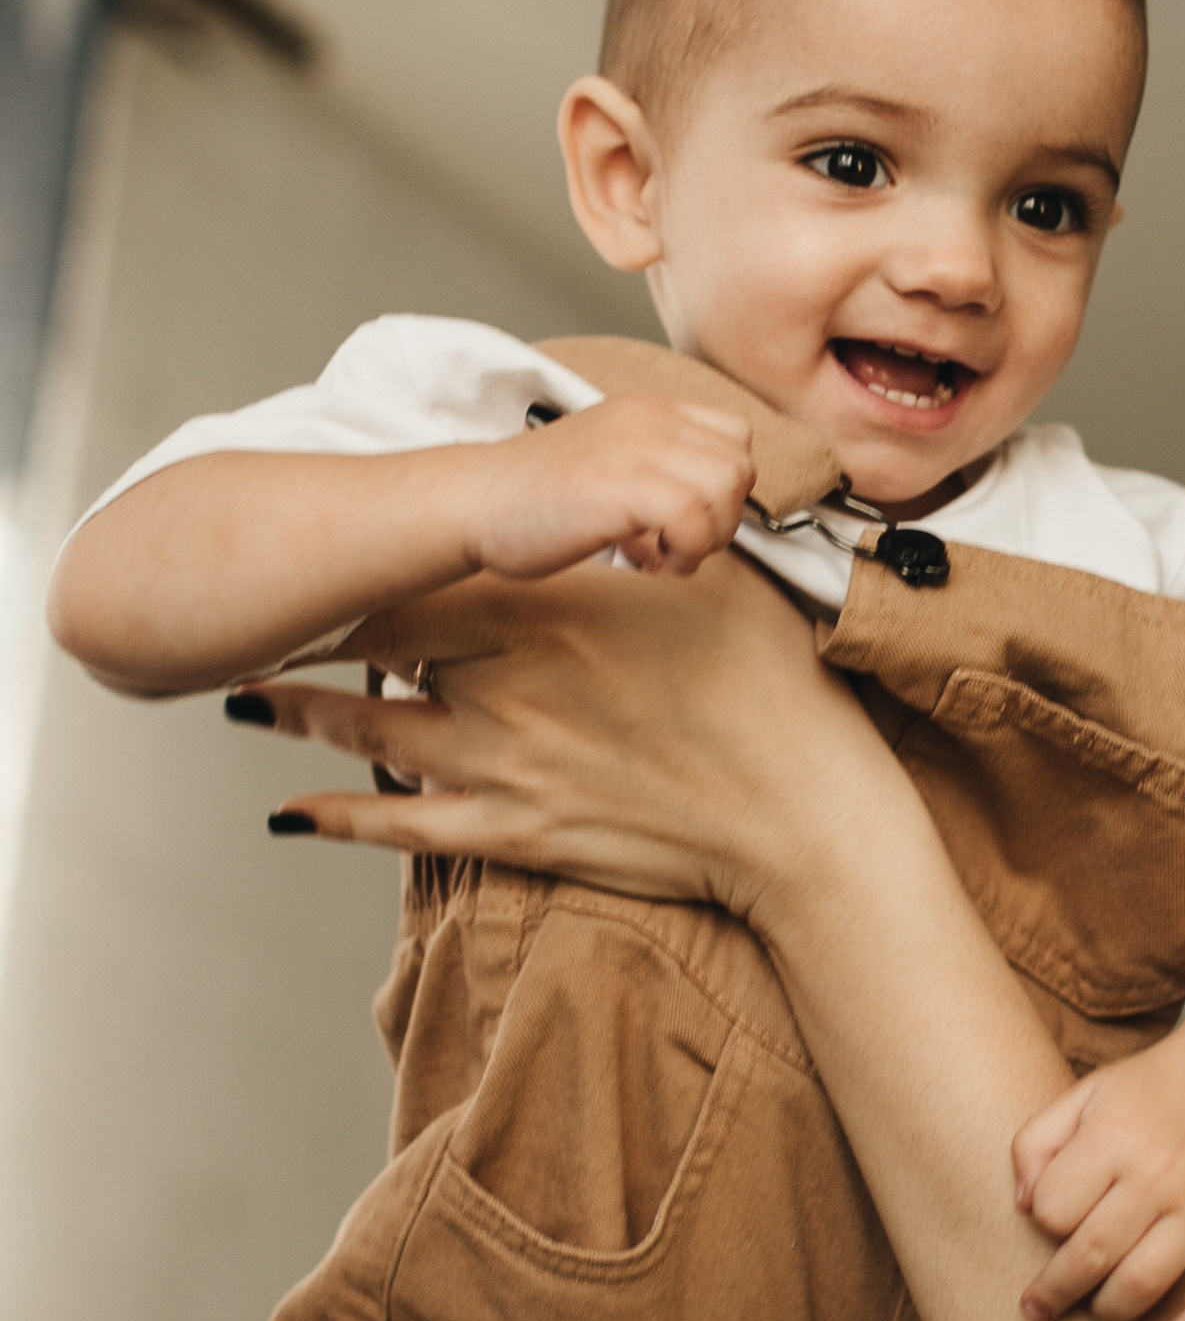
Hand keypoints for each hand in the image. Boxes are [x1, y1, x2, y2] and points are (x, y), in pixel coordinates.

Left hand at [229, 548, 888, 927]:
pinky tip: (288, 812)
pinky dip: (334, 818)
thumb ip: (650, 536)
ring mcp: (502, 765)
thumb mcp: (712, 584)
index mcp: (547, 609)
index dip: (355, 561)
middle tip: (254, 612)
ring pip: (365, 733)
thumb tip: (638, 485)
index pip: (420, 572)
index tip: (318, 546)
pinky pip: (398, 829)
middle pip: (372, 645)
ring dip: (296, 716)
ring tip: (245, 698)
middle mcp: (505, 683)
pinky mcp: (515, 835)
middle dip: (308, 627)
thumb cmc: (773, 693)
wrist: (801, 817)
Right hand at [467, 397, 753, 581]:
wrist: (474, 501)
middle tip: (680, 543)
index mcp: (648, 411)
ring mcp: (637, 449)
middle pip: (740, 464)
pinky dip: (685, 551)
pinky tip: (649, 562)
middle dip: (723, 517)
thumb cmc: (533, 497)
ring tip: (665, 554)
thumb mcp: (609, 465)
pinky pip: (694, 516)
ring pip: (727, 487)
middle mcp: (649, 421)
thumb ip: (656, 479)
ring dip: (707, 536)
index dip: (726, 486)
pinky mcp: (623, 486)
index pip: (734, 434)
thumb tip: (702, 526)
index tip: (692, 518)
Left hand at [1011, 1014, 1184, 1320]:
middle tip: (1038, 1309)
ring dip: (1110, 1311)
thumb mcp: (1081, 1097)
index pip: (1053, 1210)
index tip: (1053, 1225)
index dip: (1043, 1225)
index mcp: (1113, 1137)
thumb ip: (1035, 1144)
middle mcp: (1160, 1173)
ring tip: (1098, 1310)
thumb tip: (1022, 1207)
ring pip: (1146, 1282)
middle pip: (1091, 1255)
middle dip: (1055, 1292)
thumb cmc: (1150, 1093)